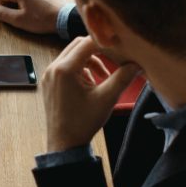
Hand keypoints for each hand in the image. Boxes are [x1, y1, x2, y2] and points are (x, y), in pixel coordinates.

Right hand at [0, 0, 68, 34]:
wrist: (65, 18)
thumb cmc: (43, 19)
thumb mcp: (19, 21)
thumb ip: (3, 14)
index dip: (4, 7)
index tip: (14, 14)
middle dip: (14, 4)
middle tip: (25, 15)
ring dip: (23, 1)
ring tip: (33, 11)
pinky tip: (39, 7)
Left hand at [42, 36, 140, 152]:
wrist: (64, 144)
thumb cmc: (83, 122)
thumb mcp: (107, 99)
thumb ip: (123, 77)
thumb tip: (137, 64)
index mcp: (64, 69)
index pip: (87, 43)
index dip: (105, 43)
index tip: (120, 47)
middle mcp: (53, 68)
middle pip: (78, 45)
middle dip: (97, 51)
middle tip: (113, 62)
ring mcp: (48, 75)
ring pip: (72, 55)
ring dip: (89, 61)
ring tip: (103, 78)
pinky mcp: (49, 82)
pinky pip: (65, 66)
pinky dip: (80, 69)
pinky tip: (90, 85)